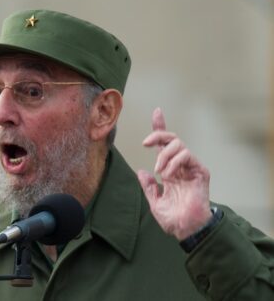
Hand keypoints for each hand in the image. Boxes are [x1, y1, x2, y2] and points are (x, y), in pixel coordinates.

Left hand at [137, 108, 211, 240]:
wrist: (185, 229)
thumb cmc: (173, 218)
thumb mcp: (154, 201)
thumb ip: (148, 186)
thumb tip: (141, 171)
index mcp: (169, 170)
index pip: (164, 145)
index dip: (160, 128)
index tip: (156, 112)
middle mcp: (180, 166)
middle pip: (171, 138)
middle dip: (158, 134)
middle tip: (146, 143)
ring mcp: (191, 168)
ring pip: (179, 144)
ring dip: (164, 155)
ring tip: (160, 171)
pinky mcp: (200, 171)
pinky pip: (187, 155)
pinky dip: (175, 162)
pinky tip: (169, 174)